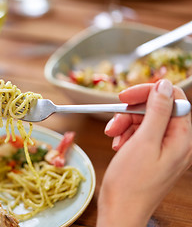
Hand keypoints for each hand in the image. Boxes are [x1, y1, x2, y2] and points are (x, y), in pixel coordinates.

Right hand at [97, 79, 191, 226]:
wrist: (120, 210)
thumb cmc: (131, 183)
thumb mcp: (144, 142)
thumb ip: (157, 111)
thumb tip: (164, 85)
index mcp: (183, 138)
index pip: (173, 99)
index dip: (148, 93)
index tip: (124, 96)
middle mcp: (177, 141)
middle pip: (156, 109)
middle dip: (131, 113)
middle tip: (114, 124)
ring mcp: (164, 148)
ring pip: (144, 120)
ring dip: (125, 124)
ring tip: (113, 137)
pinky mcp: (152, 153)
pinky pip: (139, 133)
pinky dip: (125, 135)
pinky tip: (118, 144)